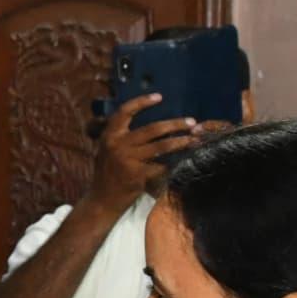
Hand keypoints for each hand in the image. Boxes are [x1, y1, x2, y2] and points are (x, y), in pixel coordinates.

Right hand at [87, 92, 215, 209]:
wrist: (102, 200)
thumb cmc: (107, 174)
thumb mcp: (107, 151)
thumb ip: (122, 138)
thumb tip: (152, 126)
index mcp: (109, 135)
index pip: (124, 112)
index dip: (141, 102)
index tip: (159, 97)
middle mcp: (117, 145)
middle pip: (152, 129)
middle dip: (175, 124)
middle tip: (191, 122)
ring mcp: (127, 160)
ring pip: (161, 146)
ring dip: (181, 142)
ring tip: (194, 139)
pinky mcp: (137, 175)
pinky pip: (161, 166)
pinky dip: (173, 164)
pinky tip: (182, 162)